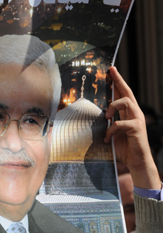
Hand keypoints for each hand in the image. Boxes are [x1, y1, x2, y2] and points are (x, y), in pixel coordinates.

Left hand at [104, 67, 159, 189]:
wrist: (136, 162)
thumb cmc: (124, 148)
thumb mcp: (112, 134)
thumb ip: (107, 124)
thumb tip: (95, 118)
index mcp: (129, 113)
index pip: (123, 94)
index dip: (118, 82)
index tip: (111, 70)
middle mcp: (135, 113)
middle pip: (127, 92)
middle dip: (118, 80)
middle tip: (111, 71)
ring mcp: (137, 119)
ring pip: (125, 102)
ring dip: (112, 107)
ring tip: (106, 117)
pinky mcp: (137, 128)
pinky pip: (120, 123)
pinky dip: (110, 131)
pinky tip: (107, 139)